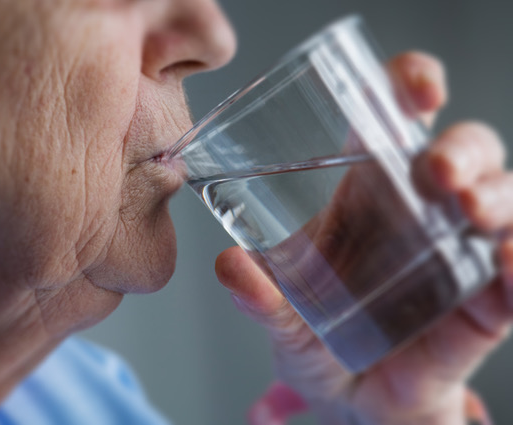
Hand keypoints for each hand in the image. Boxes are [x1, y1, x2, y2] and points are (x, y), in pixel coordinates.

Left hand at [216, 51, 511, 424]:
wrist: (346, 399)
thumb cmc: (314, 339)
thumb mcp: (280, 316)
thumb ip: (259, 296)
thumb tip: (229, 265)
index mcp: (365, 192)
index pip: (394, 117)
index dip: (412, 85)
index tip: (418, 89)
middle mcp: (418, 211)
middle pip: (462, 151)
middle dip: (461, 151)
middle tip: (437, 173)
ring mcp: (455, 253)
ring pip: (500, 198)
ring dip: (498, 196)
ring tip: (472, 214)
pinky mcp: (481, 304)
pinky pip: (512, 278)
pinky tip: (508, 264)